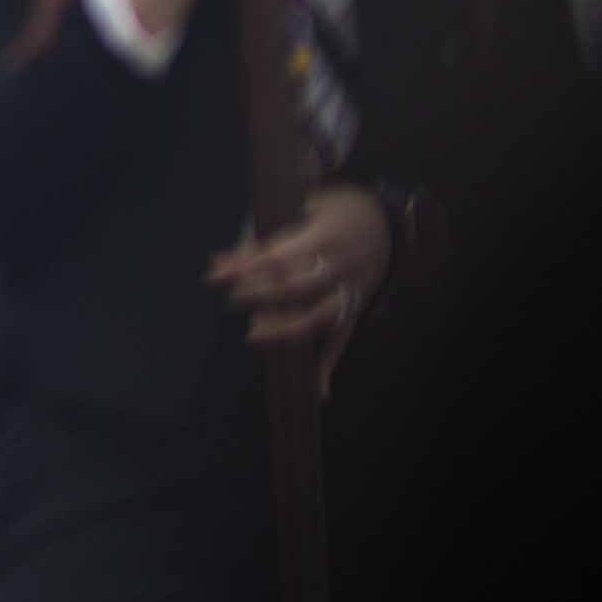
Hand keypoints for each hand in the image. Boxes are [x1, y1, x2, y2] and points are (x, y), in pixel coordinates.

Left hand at [209, 179, 394, 357]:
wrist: (385, 223)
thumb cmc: (329, 212)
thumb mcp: (298, 211)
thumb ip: (259, 238)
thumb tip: (217, 264)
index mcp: (326, 235)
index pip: (279, 257)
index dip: (245, 268)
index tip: (216, 277)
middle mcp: (342, 266)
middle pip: (298, 288)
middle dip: (261, 295)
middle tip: (233, 299)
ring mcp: (353, 290)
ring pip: (320, 317)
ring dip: (285, 329)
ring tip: (253, 332)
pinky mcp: (357, 309)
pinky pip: (343, 339)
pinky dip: (329, 365)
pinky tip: (317, 391)